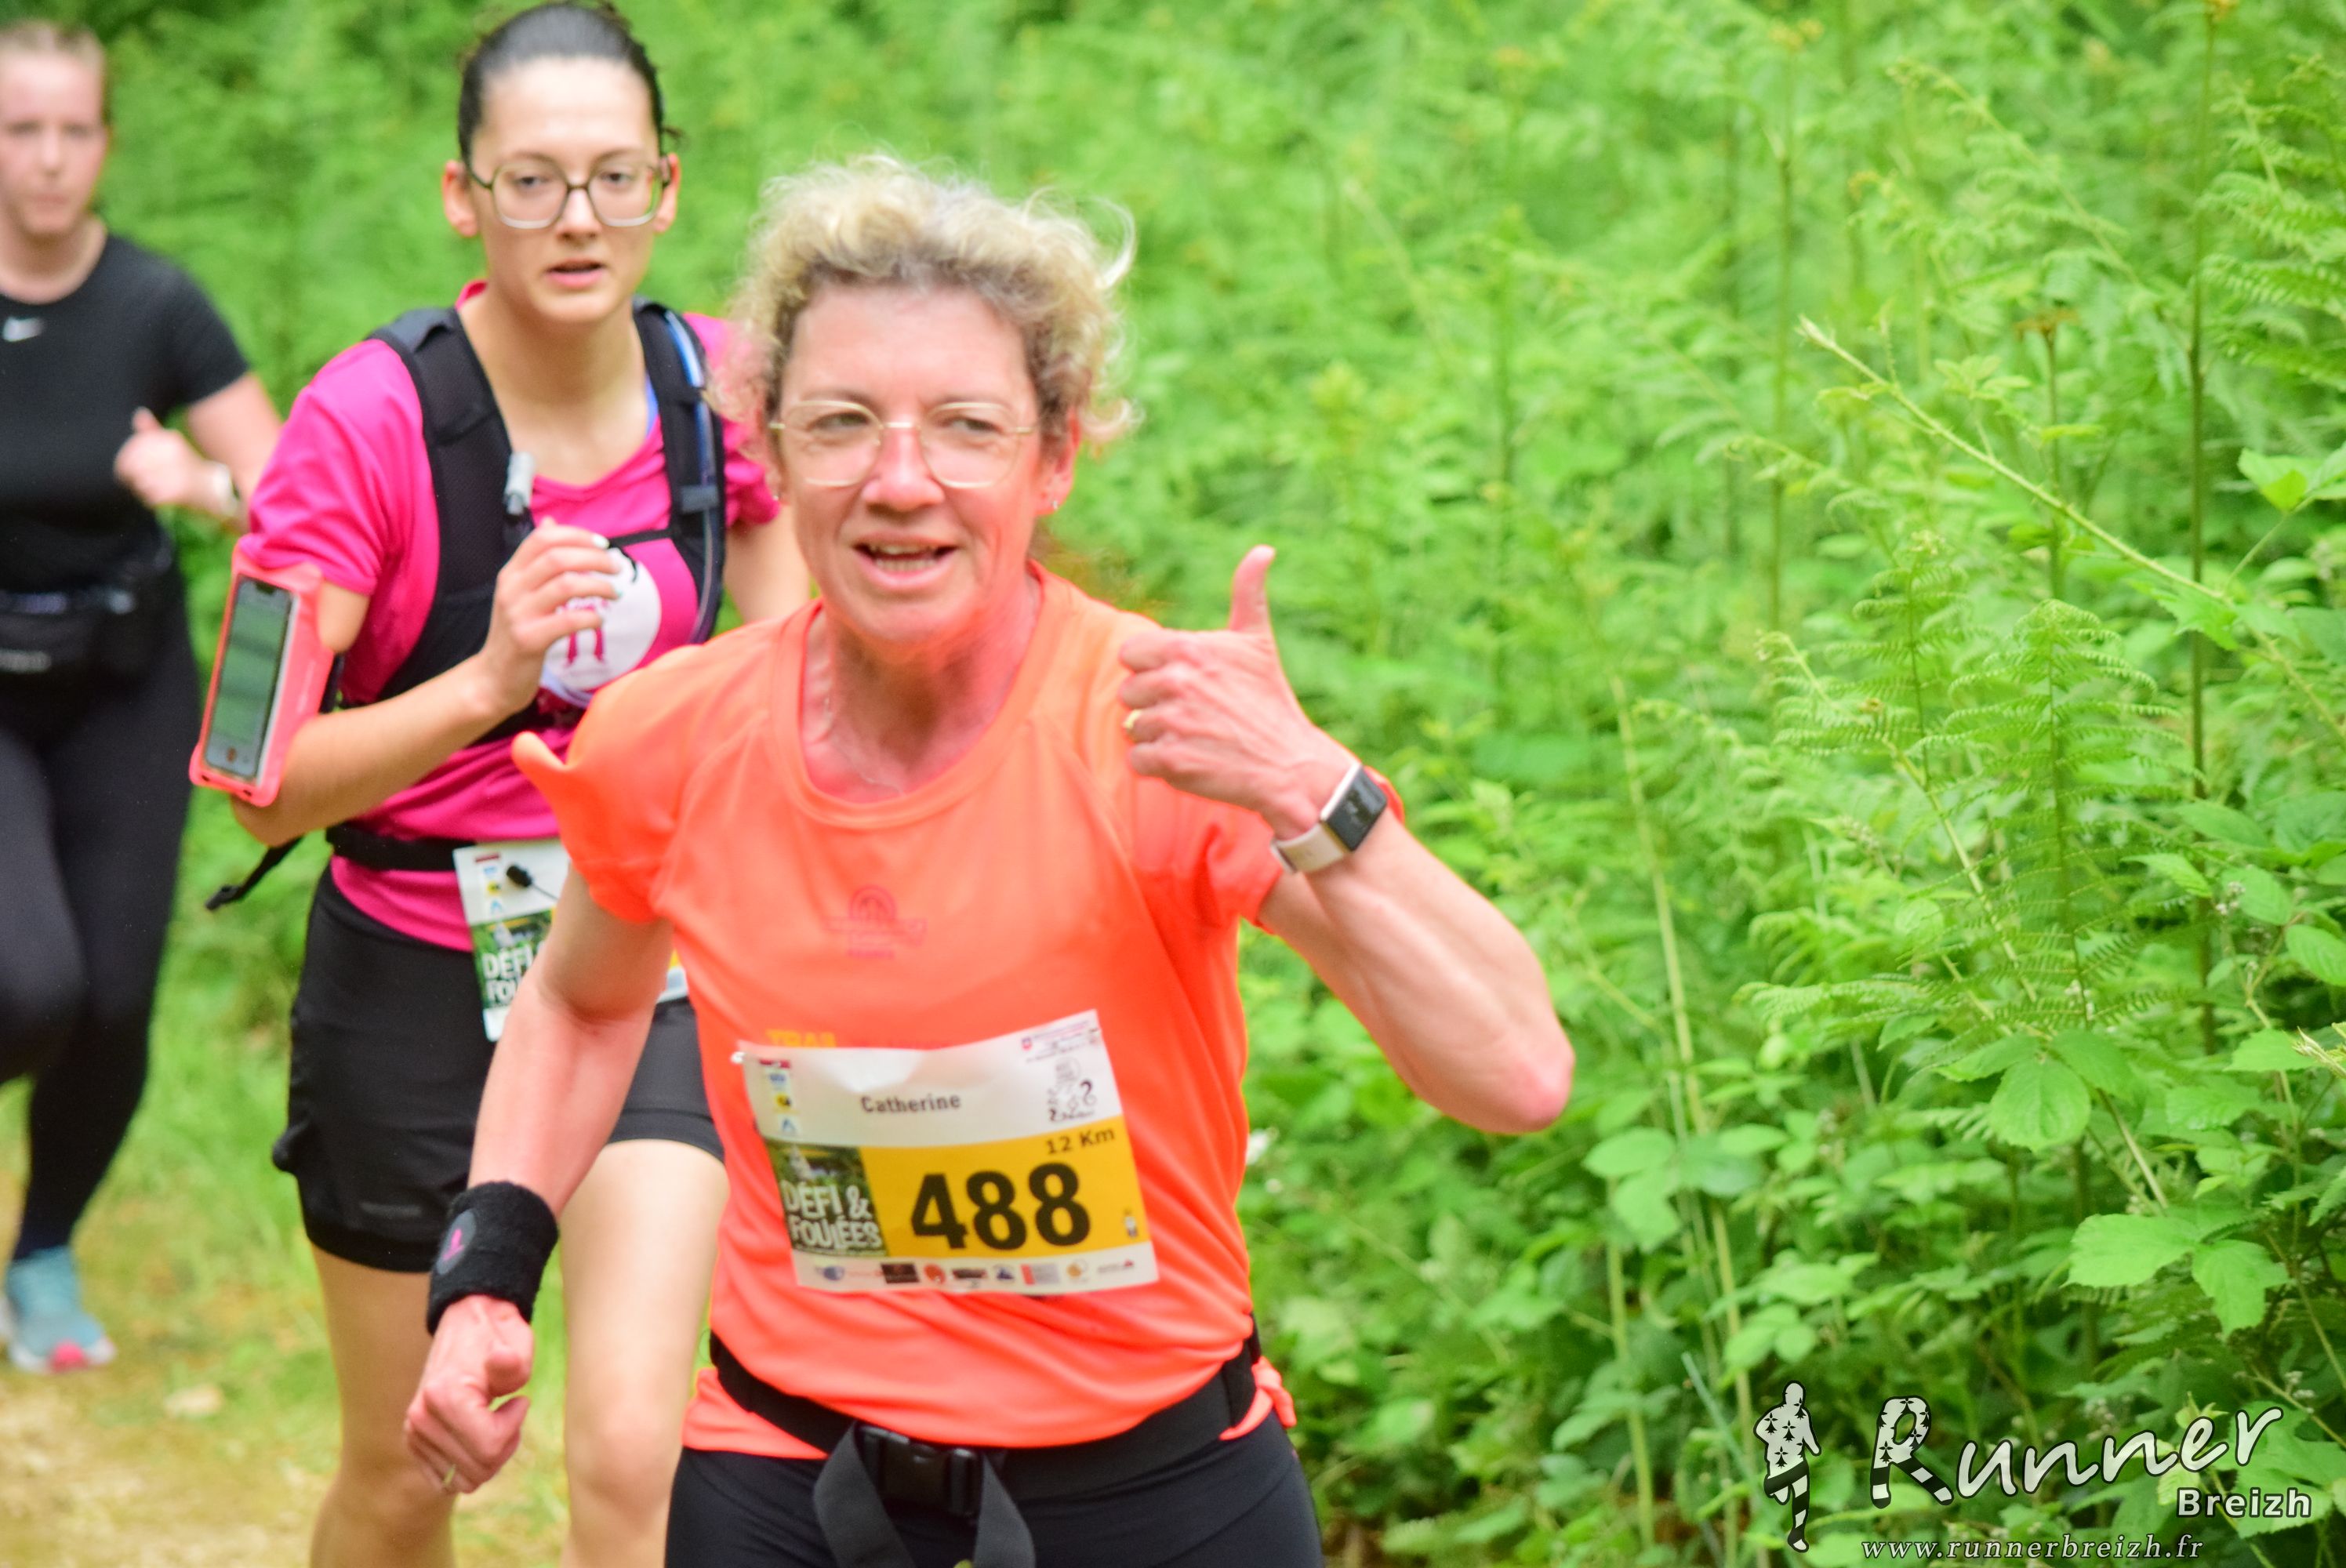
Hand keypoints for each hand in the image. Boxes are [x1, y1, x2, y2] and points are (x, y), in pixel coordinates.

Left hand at [114, 408, 226, 515]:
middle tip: (138, 483)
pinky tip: (160, 498)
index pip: (134, 448)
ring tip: (154, 490)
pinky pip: (150, 496)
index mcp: (171, 440)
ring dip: (142, 489)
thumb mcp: (173, 445)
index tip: (128, 471)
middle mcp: (174, 454)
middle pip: (133, 465)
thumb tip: (140, 413)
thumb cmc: (188, 467)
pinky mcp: (177, 492)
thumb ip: (153, 432)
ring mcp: (176, 473)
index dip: (125, 461)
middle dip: (131, 476)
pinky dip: (151, 500)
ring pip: (140, 482)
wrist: (215, 490)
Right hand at [404, 1295, 534, 1495]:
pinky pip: (445, 1481)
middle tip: (508, 1414)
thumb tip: (502, 1359)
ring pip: (463, 1481)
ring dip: (487, 1458)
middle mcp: (421, 1418)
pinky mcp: (414, 1443)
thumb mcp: (516, 1345)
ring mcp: (414, 1433)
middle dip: (503, 1446)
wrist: (468, 1326)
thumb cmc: (499, 1339)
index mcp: (444, 1396)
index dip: (514, 1428)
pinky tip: (476, 1436)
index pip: (489, 1447)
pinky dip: (468, 1465)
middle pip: (477, 1470)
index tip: (519, 1402)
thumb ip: (513, 1360)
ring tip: (493, 1423)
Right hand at [469, 523, 623, 715]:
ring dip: (599, 586)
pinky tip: (599, 621)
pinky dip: (591, 618)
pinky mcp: (528, 640)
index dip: (577, 535)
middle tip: (617, 567)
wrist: (494, 677)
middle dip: (594, 558)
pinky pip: (568, 621)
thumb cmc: (518, 631)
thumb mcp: (521, 591)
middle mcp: (511, 588)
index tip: (603, 544)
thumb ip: (536, 560)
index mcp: (511, 573)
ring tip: (615, 593)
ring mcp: (518, 614)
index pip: (543, 538)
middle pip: (557, 557)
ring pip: (565, 585)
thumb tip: (551, 522)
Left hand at [1117, 546, 1352, 837]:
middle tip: (1193, 714)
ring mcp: (1172, 722)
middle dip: (1153, 705)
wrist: (1289, 764)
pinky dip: (1157, 765)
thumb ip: (1248, 593)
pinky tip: (1190, 759)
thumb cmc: (1270, 700)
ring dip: (1158, 736)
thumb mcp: (1258, 642)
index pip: (1130, 653)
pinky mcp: (1172, 761)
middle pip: (1128, 693)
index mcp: (1188, 649)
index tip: (1180, 681)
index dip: (1150, 669)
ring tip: (1196, 737)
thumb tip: (1263, 550)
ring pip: (1132, 727)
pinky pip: (1137, 760)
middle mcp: (1176, 682)